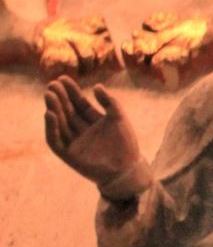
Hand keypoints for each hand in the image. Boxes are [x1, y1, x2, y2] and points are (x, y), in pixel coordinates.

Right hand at [43, 76, 146, 196]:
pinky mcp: (68, 153)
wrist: (127, 168)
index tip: (62, 78)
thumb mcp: (119, 118)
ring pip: (60, 123)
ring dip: (53, 109)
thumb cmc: (126, 143)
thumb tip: (96, 86)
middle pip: (67, 111)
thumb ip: (109, 102)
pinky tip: (50, 114)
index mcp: (93, 120)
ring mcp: (73, 141)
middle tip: (52, 84)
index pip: (79, 103)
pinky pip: (56, 139)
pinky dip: (52, 128)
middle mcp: (81, 129)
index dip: (71, 91)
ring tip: (49, 95)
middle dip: (59, 98)